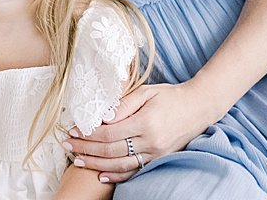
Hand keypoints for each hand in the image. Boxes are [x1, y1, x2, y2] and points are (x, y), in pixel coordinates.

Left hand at [67, 81, 216, 183]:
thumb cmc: (169, 96)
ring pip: (120, 164)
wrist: (198, 107)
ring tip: (78, 161)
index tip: (73, 130)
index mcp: (145, 122)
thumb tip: (102, 117)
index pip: (109, 133)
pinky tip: (102, 175)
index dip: (88, 133)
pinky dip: (117, 175)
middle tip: (67, 146)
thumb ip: (123, 105)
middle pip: (111, 150)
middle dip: (86, 149)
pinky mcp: (159, 159)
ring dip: (96, 164)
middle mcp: (151, 141)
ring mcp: (156, 153)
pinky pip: (135, 171)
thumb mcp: (145, 92)